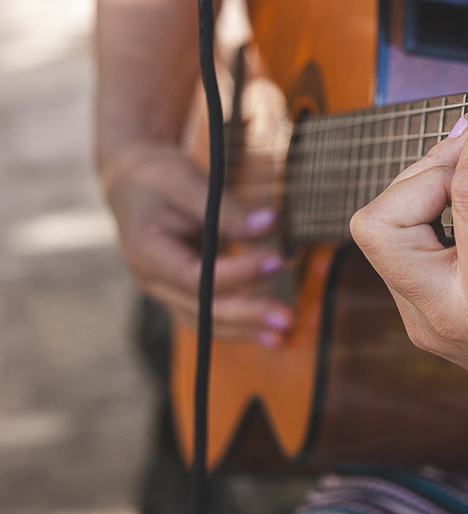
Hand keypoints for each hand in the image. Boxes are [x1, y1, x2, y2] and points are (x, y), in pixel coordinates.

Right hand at [101, 143, 292, 344]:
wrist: (132, 182)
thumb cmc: (158, 177)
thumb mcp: (188, 182)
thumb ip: (228, 209)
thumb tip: (271, 224)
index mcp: (146, 250)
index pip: (194, 276)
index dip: (237, 274)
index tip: (276, 261)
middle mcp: (152, 279)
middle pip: (201, 308)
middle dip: (247, 316)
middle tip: (288, 319)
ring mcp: (164, 290)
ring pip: (204, 322)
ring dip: (246, 330)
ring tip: (285, 335)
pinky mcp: (180, 292)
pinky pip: (209, 317)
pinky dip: (239, 325)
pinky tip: (269, 334)